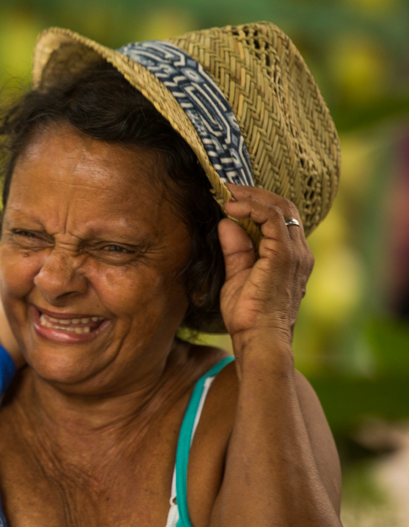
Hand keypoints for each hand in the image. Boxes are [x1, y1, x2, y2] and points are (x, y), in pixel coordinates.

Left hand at [218, 184, 313, 351]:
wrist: (259, 339)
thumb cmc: (248, 317)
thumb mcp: (236, 277)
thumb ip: (235, 251)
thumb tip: (226, 223)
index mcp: (291, 257)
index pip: (281, 218)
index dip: (257, 202)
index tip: (230, 197)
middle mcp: (300, 252)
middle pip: (284, 207)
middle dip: (255, 193)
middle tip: (228, 187)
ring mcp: (295, 253)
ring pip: (280, 208)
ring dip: (252, 196)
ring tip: (228, 193)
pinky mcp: (285, 256)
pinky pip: (273, 218)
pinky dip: (252, 207)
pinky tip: (232, 207)